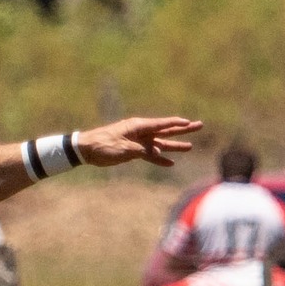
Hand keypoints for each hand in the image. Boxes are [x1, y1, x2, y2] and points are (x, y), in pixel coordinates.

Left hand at [77, 117, 203, 168]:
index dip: (177, 123)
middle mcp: (140, 132)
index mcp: (138, 126)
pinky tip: (170, 163)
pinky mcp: (132, 151)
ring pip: (159, 143)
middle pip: (165, 130)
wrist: (85, 150)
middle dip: (182, 130)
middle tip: (199, 125)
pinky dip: (158, 158)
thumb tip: (157, 151)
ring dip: (173, 146)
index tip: (190, 122)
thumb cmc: (103, 146)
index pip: (162, 124)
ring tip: (190, 147)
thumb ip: (142, 149)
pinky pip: (149, 154)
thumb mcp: (124, 148)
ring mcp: (137, 141)